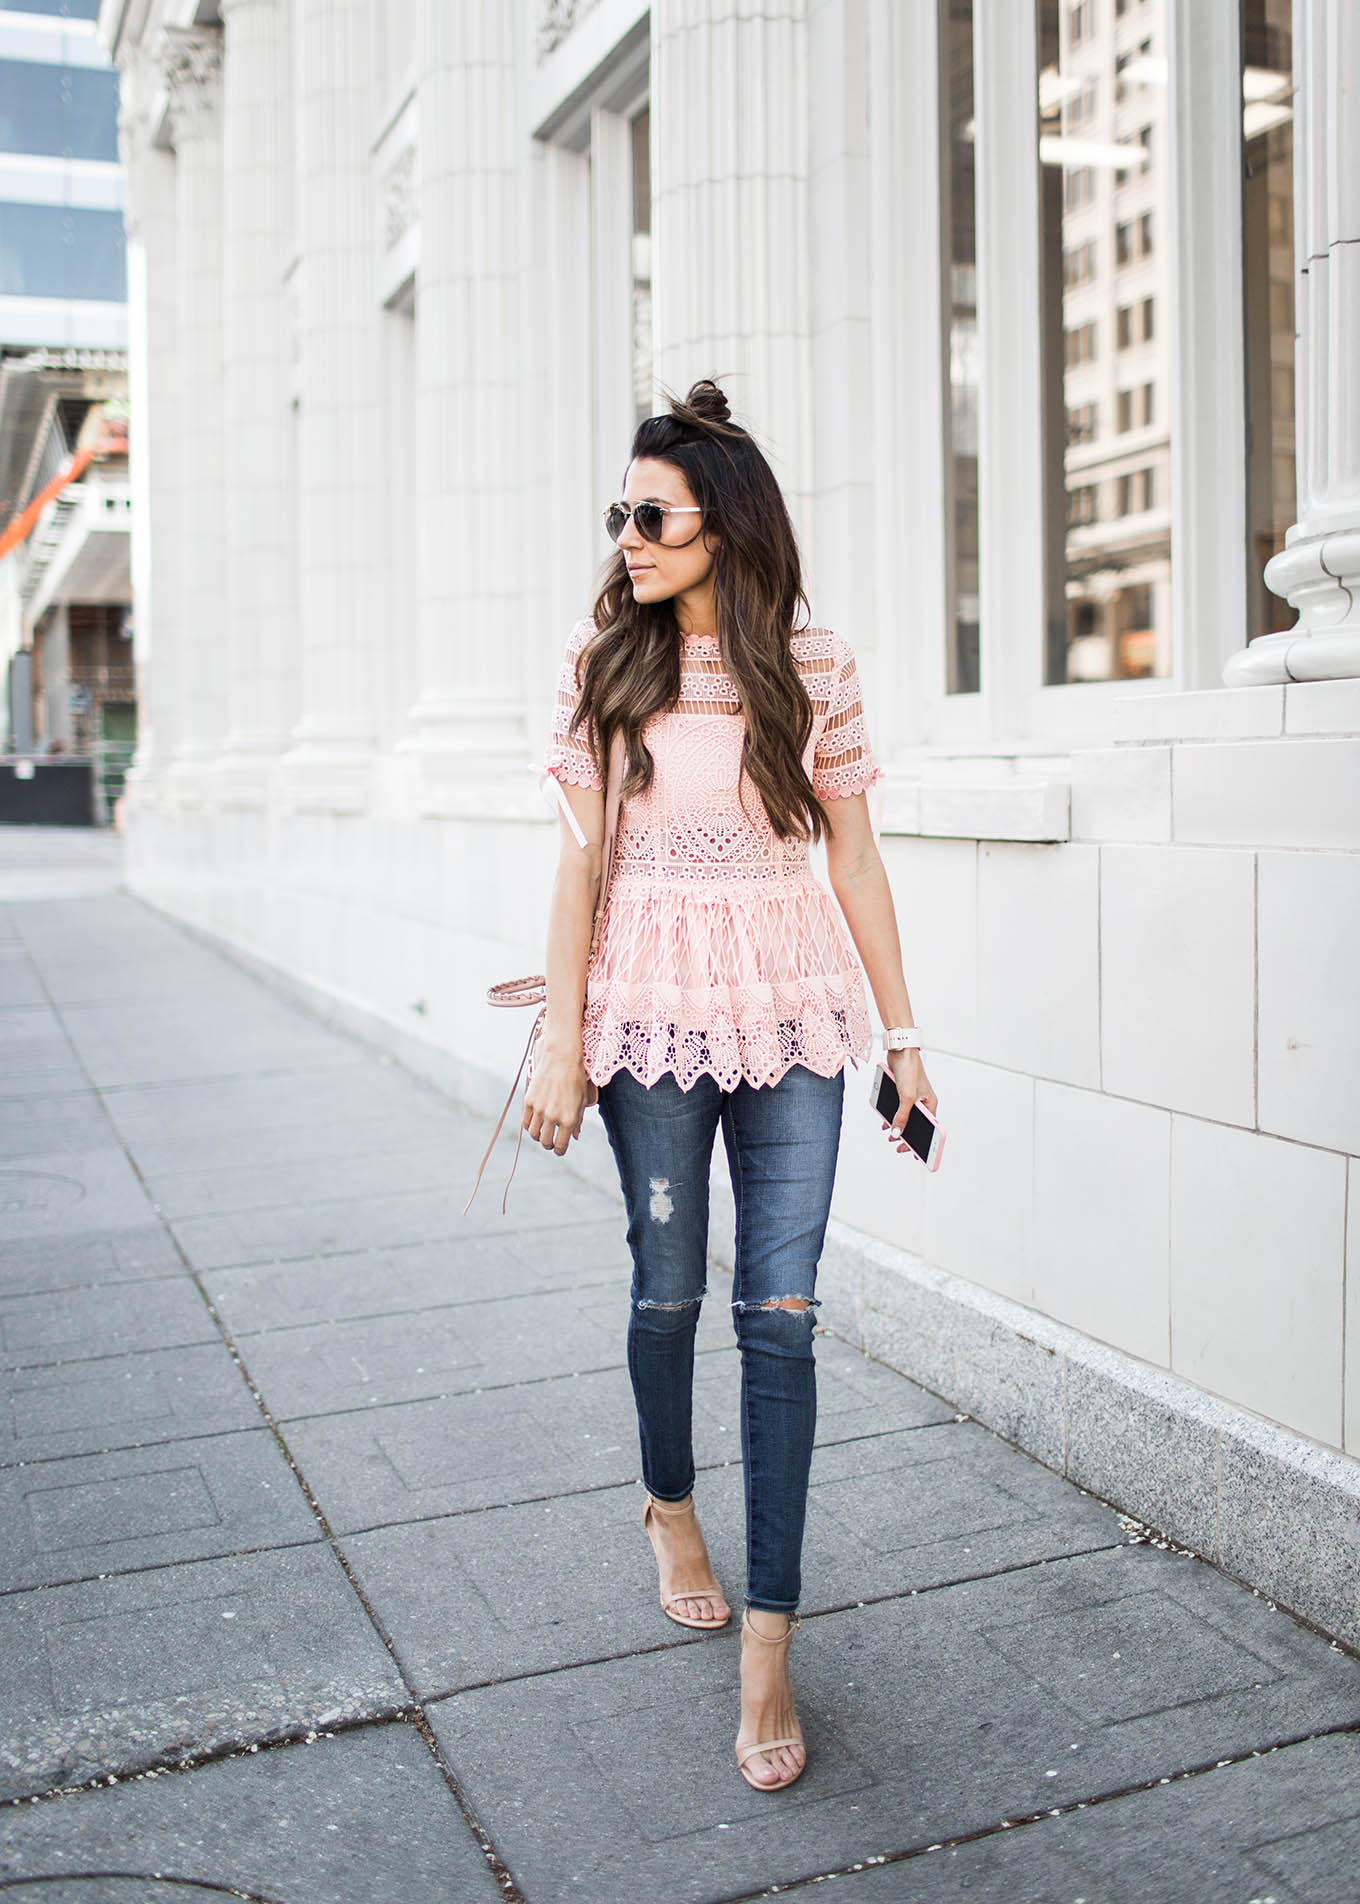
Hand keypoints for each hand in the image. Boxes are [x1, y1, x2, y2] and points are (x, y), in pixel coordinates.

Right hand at [522, 1039, 590, 1156]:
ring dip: (538, 1136)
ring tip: (543, 1132)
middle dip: (549, 1144)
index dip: (559, 1150)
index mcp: (569, 1119)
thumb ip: (578, 1121)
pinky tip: (535, 1122)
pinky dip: (529, 1126)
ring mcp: (539, 1109)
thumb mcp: (582, 1101)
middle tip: (551, 1141)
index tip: (559, 1149)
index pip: (560, 1146)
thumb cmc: (576, 1079)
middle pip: (545, 1142)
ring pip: (534, 1134)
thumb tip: (575, 1137)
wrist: (562, 1058)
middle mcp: (553, 1117)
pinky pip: (525, 1122)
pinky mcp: (529, 1101)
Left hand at [881, 1047, 936, 1154]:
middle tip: (898, 1147)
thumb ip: (901, 1117)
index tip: (917, 1156)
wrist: (900, 1051)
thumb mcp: (906, 1098)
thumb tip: (896, 1133)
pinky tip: (884, 1122)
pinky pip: (898, 1109)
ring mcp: (913, 1097)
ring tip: (889, 1136)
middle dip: (908, 1137)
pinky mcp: (902, 1093)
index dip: (925, 1143)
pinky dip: (892, 1117)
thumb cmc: (909, 1071)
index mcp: (930, 1105)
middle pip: (917, 1125)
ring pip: (906, 1118)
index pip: (931, 1129)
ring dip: (898, 1127)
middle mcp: (923, 1102)